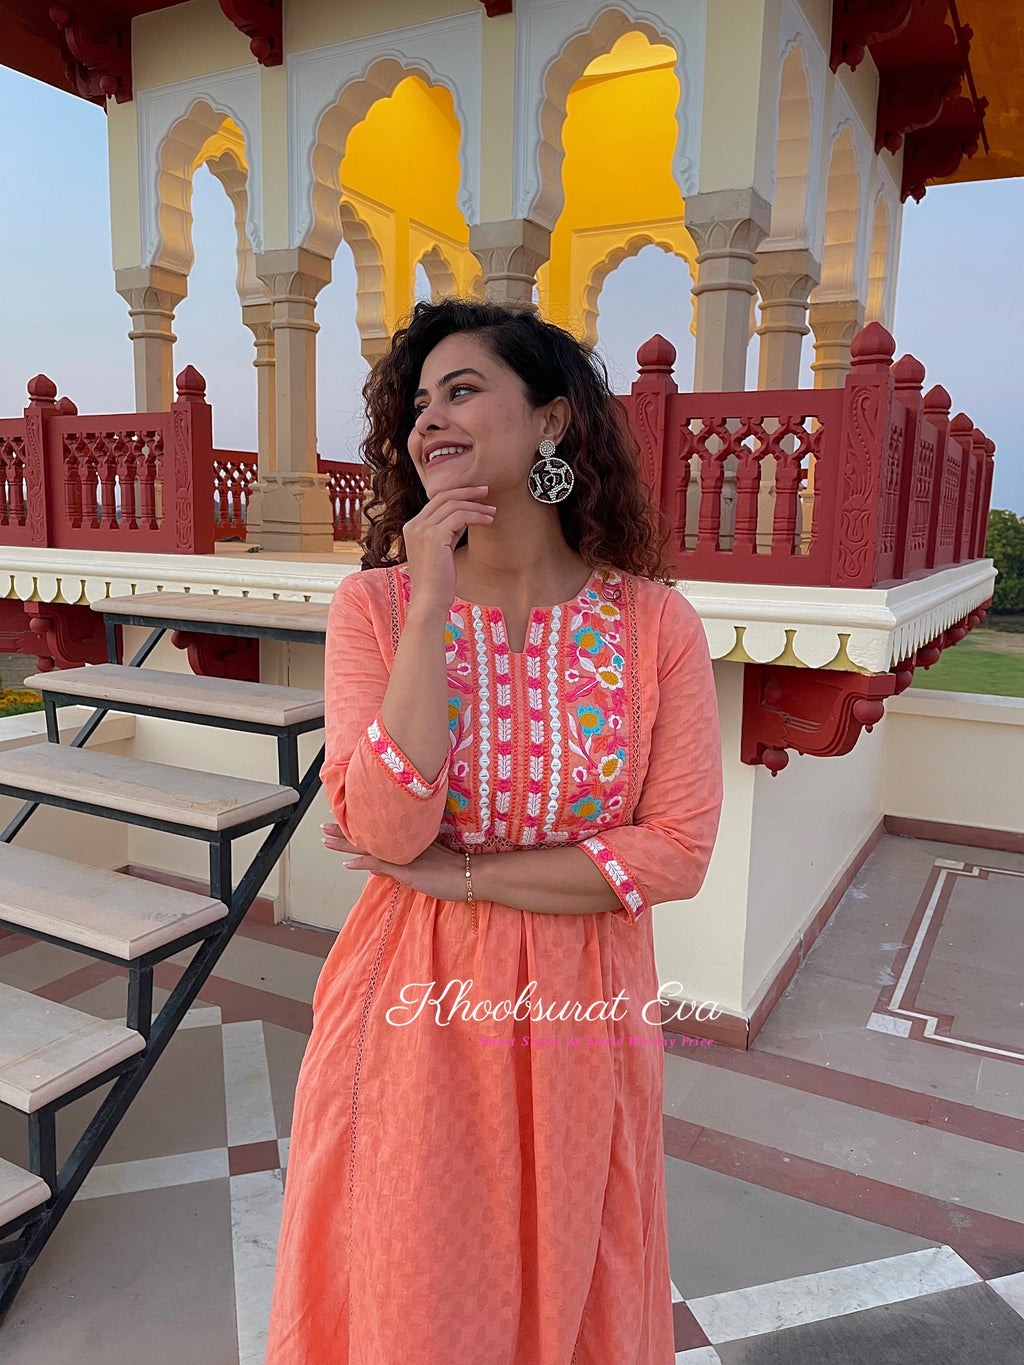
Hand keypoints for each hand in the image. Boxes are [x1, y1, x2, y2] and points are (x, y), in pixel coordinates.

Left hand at [321, 822, 468, 901]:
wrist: (472, 874)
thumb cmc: (456, 870)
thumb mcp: (428, 862)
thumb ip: (406, 861)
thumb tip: (382, 866)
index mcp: (409, 840)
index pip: (379, 831)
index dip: (360, 826)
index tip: (344, 819)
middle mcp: (404, 844)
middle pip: (370, 835)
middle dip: (345, 831)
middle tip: (325, 825)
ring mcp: (405, 856)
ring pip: (370, 847)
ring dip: (346, 844)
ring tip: (326, 840)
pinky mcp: (407, 870)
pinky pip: (381, 865)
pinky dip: (363, 864)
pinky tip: (347, 864)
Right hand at [400, 484, 495, 616]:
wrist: (429, 602)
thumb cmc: (438, 581)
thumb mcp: (442, 550)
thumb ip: (448, 531)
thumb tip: (465, 516)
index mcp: (412, 527)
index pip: (436, 501)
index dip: (458, 494)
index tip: (477, 495)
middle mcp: (414, 525)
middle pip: (443, 497)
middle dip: (467, 492)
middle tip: (487, 491)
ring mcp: (422, 529)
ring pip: (454, 505)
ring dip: (476, 506)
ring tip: (493, 511)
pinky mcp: (434, 536)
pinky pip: (460, 516)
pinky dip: (477, 516)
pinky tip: (489, 521)